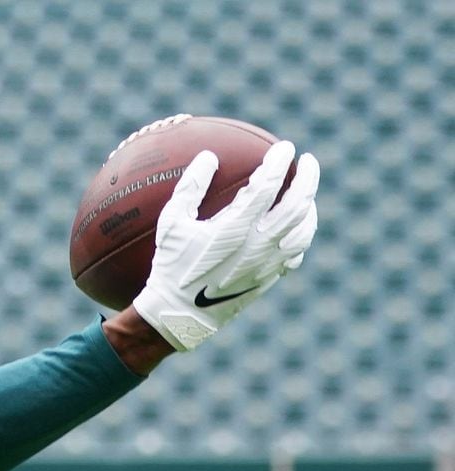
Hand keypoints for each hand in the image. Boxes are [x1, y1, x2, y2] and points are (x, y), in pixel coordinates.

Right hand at [133, 141, 319, 349]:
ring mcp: (268, 263)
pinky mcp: (269, 278)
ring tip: (305, 194)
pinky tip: (294, 228)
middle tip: (308, 161)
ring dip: (309, 205)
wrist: (179, 314)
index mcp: (235, 228)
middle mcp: (258, 244)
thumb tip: (208, 156)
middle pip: (299, 203)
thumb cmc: (171, 266)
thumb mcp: (170, 224)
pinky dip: (301, 234)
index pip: (269, 185)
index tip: (285, 147)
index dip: (280, 162)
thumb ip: (190, 187)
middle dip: (308, 177)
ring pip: (305, 228)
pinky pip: (296, 252)